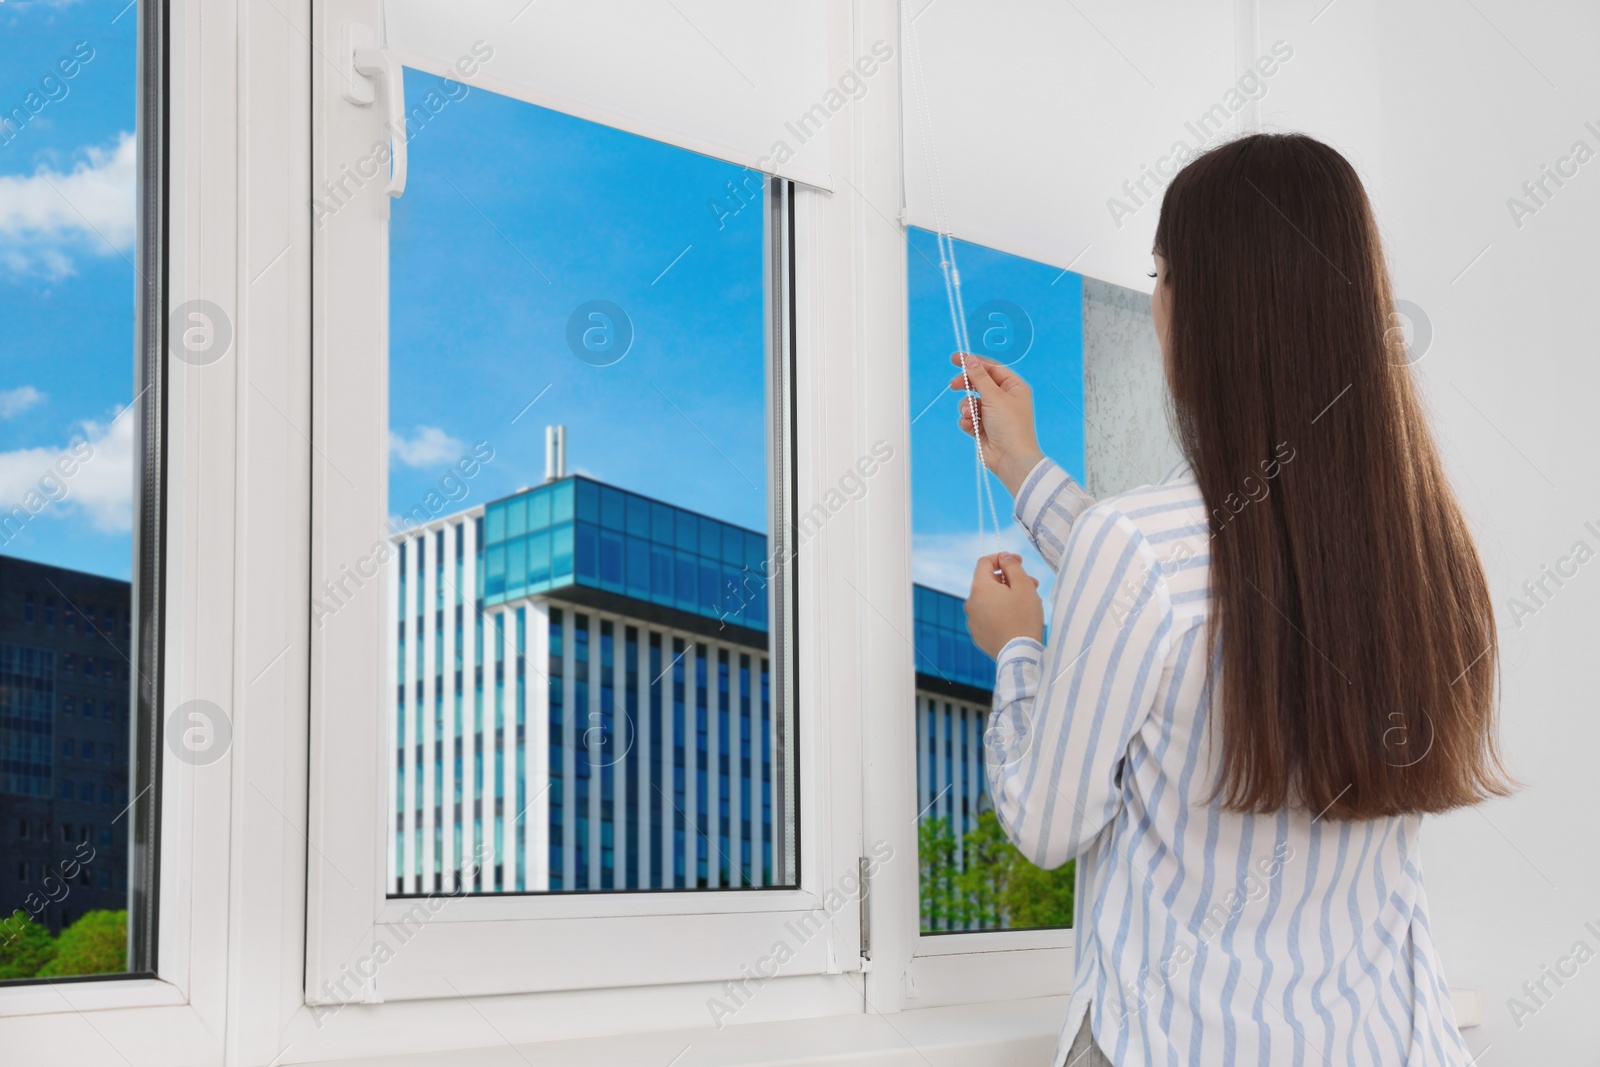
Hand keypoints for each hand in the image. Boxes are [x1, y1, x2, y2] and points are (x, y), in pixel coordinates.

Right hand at [949, 353, 1044, 498]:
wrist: (1010, 459)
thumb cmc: (1010, 427)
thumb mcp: (994, 396)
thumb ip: (979, 377)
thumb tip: (970, 360)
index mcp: (1013, 387)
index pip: (991, 368)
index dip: (973, 362)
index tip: (955, 358)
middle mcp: (1004, 399)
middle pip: (979, 384)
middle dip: (966, 386)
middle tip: (954, 385)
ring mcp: (994, 413)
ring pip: (971, 401)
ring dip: (966, 407)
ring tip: (970, 415)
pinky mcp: (984, 427)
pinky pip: (969, 417)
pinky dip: (967, 420)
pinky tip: (971, 426)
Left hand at [965, 553, 1043, 658]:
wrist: (1019, 654)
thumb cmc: (1024, 618)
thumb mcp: (1023, 586)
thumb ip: (1012, 566)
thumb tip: (1004, 557)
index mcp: (979, 588)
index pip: (985, 562)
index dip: (1002, 558)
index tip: (1018, 562)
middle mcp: (971, 603)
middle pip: (988, 582)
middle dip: (1008, 579)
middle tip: (1030, 583)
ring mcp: (972, 620)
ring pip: (989, 599)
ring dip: (1006, 595)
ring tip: (1026, 602)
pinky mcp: (977, 634)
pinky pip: (988, 615)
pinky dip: (1000, 611)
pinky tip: (1016, 617)